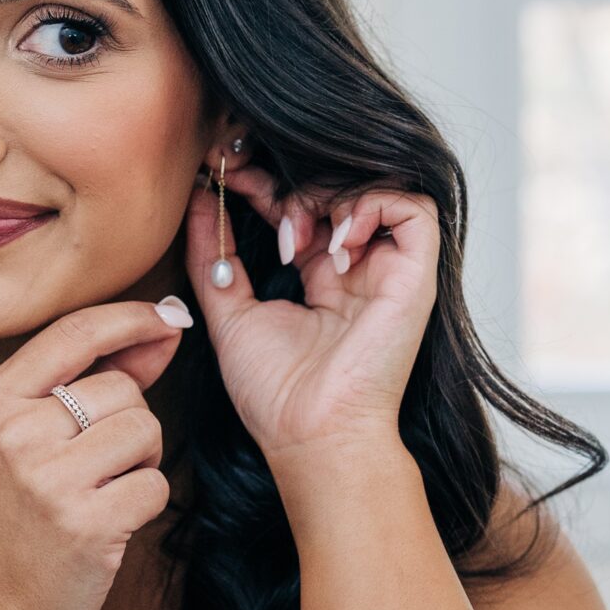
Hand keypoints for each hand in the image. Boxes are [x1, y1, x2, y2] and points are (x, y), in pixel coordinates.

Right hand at [0, 298, 187, 609]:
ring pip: (144, 430)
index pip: (74, 334)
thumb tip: (163, 329)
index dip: (130, 318)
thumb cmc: (19, 512)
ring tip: (102, 489)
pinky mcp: (85, 524)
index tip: (169, 317)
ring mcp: (47, 480)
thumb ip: (89, 379)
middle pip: (121, 389)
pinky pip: (154, 484)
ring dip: (141, 460)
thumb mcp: (28, 437)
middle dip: (131, 420)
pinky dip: (145, 502)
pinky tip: (110, 520)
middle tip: (99, 463)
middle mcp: (14, 434)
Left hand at [184, 165, 439, 475]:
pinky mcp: (416, 276)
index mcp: (322, 276)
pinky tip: (336, 243)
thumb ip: (213, 258)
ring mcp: (389, 269)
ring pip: (377, 187)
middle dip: (287, 179)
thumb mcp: (229, 312)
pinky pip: (414, 208)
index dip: (263, 183)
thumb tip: (194, 201)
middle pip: (334, 189)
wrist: (311, 435)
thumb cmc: (275, 393)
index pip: (301, 206)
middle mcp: (359, 268)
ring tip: (297, 238)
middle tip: (244, 182)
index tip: (221, 174)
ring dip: (327, 196)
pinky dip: (372, 206)